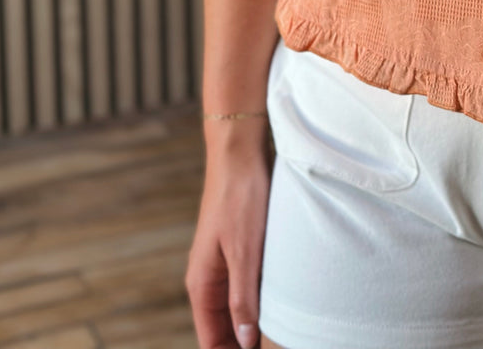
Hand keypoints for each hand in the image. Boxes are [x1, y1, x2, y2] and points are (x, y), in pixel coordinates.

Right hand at [186, 142, 271, 348]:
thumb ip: (243, 299)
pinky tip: (279, 306)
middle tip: (275, 346)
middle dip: (242, 344)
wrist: (239, 153)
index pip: (210, 340)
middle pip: (223, 328)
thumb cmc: (240, 198)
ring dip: (253, 324)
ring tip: (280, 335)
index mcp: (202, 284)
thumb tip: (245, 343)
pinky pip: (246, 286)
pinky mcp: (239, 249)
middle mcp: (209, 278)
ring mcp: (223, 263)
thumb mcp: (245, 252)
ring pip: (236, 308)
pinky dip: (259, 301)